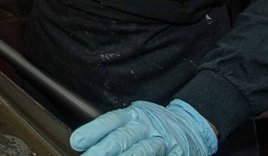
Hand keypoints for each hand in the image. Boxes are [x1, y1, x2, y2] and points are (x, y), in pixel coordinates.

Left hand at [70, 99, 217, 155]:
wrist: (191, 124)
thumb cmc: (154, 125)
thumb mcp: (134, 120)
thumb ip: (113, 130)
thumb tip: (80, 143)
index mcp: (134, 115)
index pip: (111, 121)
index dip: (93, 131)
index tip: (76, 142)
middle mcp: (146, 126)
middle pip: (122, 137)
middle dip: (103, 150)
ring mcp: (161, 140)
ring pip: (142, 150)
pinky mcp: (175, 153)